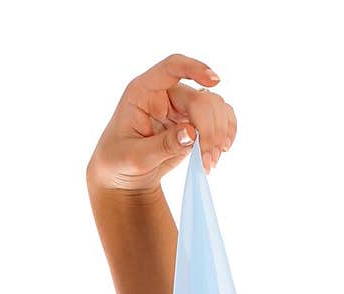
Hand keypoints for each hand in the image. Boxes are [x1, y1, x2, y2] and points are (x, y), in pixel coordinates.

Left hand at [86, 53, 236, 195]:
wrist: (122, 176)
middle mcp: (165, 94)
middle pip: (199, 98)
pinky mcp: (193, 122)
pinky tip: (221, 151)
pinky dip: (225, 132)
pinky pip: (219, 117)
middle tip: (208, 159)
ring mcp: (181, 107)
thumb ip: (162, 145)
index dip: (194, 69)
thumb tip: (192, 134)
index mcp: (143, 92)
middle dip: (209, 128)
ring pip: (214, 106)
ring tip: (211, 162)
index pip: (171, 67)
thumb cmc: (118, 161)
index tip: (215, 81)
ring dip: (219, 133)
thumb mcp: (134, 158)